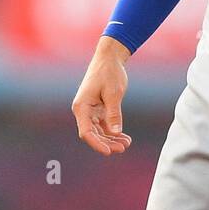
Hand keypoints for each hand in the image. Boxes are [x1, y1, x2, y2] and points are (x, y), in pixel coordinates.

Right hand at [72, 37, 133, 155]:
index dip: (97, 144)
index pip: (86, 132)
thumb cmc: (109, 72)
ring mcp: (90, 111)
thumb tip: (116, 132)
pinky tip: (124, 138)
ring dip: (111, 139)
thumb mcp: (114, 93)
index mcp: (82, 106)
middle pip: (93, 134)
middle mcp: (83, 111)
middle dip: (107, 143)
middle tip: (123, 148)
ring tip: (126, 144)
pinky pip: (104, 125)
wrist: (109, 58)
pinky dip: (113, 132)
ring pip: (99, 131)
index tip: (109, 152)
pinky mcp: (98, 110)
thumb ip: (114, 113)